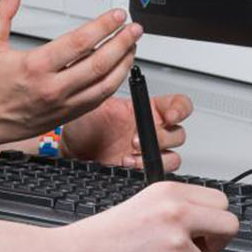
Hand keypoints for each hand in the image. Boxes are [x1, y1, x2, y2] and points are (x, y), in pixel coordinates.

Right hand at [0, 0, 139, 139]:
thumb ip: (2, 12)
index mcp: (36, 66)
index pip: (79, 43)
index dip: (103, 26)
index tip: (117, 16)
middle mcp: (54, 87)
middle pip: (99, 63)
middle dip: (122, 43)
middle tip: (134, 29)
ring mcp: (64, 103)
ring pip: (105, 84)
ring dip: (124, 63)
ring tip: (132, 46)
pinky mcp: (68, 114)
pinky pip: (99, 98)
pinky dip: (114, 82)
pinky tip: (120, 69)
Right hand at [47, 180, 238, 251]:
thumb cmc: (101, 236)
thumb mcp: (142, 204)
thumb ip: (176, 208)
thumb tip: (207, 223)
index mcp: (169, 191)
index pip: (220, 202)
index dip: (213, 219)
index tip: (202, 230)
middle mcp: (177, 212)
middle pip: (229, 225)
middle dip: (217, 241)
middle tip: (196, 249)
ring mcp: (177, 242)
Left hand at [62, 91, 192, 171]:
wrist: (71, 150)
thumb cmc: (83, 125)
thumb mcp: (97, 102)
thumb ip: (114, 92)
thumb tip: (120, 80)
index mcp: (147, 110)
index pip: (178, 105)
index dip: (180, 109)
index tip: (170, 116)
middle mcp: (152, 130)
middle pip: (178, 133)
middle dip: (161, 137)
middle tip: (136, 139)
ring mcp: (149, 151)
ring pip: (173, 155)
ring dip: (156, 156)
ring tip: (132, 155)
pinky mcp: (143, 169)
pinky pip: (158, 171)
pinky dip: (147, 169)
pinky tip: (129, 164)